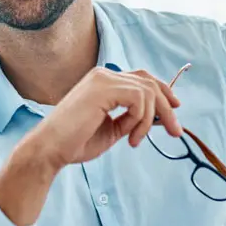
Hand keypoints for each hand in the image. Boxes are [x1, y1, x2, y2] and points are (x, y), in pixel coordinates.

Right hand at [29, 66, 182, 171]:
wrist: (50, 150)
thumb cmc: (75, 143)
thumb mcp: (112, 129)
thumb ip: (131, 119)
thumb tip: (157, 117)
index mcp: (103, 81)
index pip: (141, 78)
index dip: (162, 91)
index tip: (175, 109)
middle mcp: (103, 75)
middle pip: (149, 81)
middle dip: (167, 107)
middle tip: (176, 131)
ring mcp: (102, 79)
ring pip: (148, 91)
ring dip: (151, 120)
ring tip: (136, 140)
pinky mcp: (103, 89)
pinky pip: (139, 99)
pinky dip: (141, 120)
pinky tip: (129, 136)